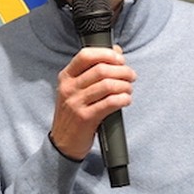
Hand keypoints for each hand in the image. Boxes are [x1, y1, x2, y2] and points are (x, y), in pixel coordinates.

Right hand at [49, 46, 134, 160]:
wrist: (63, 143)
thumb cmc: (73, 114)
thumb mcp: (76, 90)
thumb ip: (94, 70)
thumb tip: (116, 51)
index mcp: (66, 77)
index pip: (86, 55)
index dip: (107, 54)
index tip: (120, 60)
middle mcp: (69, 88)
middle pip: (101, 69)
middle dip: (122, 71)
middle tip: (131, 76)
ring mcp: (75, 103)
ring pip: (108, 85)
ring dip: (125, 85)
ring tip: (129, 89)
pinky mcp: (85, 118)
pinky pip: (110, 103)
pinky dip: (123, 99)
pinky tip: (126, 100)